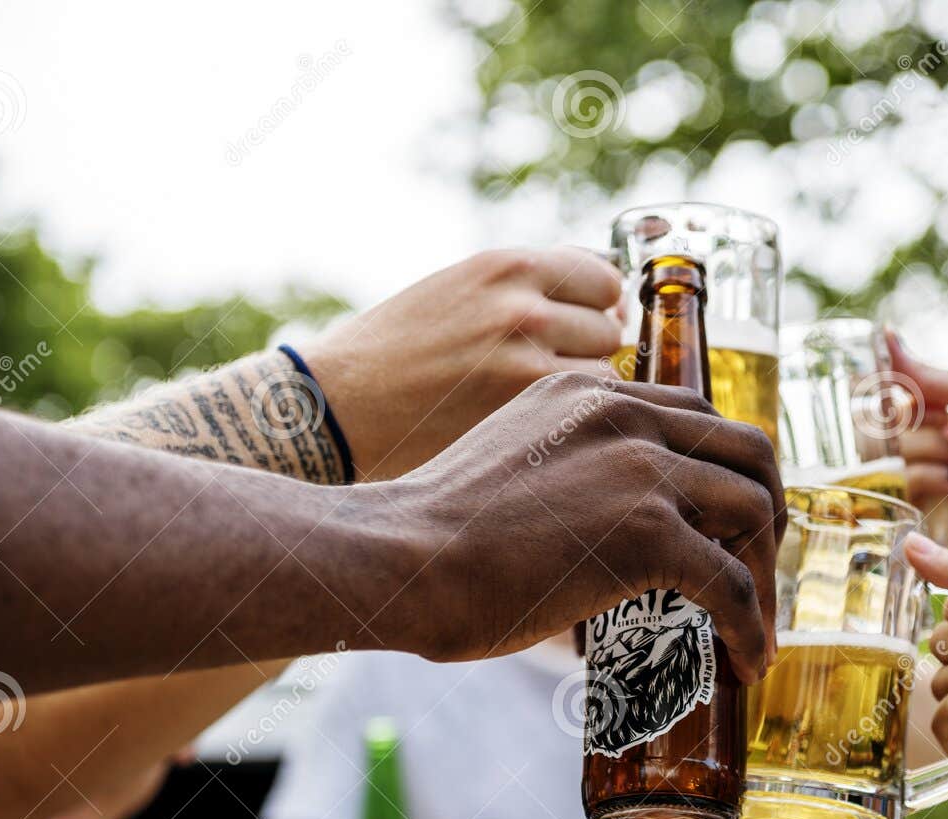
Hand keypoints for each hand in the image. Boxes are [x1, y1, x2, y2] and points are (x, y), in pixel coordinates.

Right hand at [306, 248, 622, 478]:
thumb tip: (606, 297)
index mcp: (505, 265)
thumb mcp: (459, 291)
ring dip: (586, 387)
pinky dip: (576, 416)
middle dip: (590, 349)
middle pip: (609, 326)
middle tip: (554, 372)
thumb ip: (525, 289)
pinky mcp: (524, 406)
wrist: (339, 401)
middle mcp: (523, 303)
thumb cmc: (396, 351)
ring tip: (543, 401)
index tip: (583, 328)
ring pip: (607, 370)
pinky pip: (589, 406)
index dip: (597, 307)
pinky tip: (543, 424)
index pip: (601, 277)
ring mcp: (527, 356)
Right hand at [370, 371, 784, 681]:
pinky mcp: (647, 532)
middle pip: (748, 450)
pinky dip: (750, 625)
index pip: (698, 417)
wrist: (397, 558)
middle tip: (755, 574)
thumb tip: (599, 540)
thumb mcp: (515, 466)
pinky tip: (744, 661)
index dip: (726, 476)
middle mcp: (626, 414)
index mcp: (591, 394)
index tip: (727, 530)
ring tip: (752, 627)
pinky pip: (731, 582)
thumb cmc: (435, 534)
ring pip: (755, 509)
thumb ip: (568, 473)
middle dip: (766, 517)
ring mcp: (641, 469)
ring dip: (765, 575)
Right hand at [888, 332, 947, 555]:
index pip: (898, 425)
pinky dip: (929, 489)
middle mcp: (947, 471)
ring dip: (929, 457)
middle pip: (894, 451)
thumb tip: (885, 334)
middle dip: (921, 435)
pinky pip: (917, 517)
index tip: (921, 402)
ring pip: (901, 478)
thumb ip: (926, 377)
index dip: (901, 409)